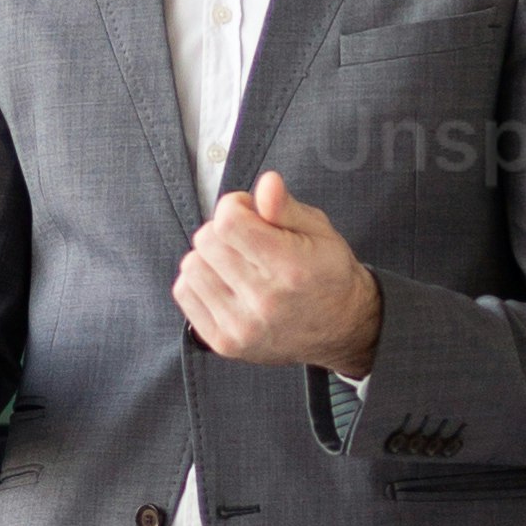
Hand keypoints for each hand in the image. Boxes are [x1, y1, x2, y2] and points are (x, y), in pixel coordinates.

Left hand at [175, 172, 382, 372]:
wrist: (340, 329)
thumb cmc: (328, 274)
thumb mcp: (319, 231)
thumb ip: (286, 207)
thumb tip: (266, 183)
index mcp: (290, 268)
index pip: (228, 221)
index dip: (235, 205)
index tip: (250, 211)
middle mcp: (264, 301)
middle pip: (206, 240)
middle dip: (223, 230)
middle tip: (247, 240)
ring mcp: (241, 326)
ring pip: (192, 266)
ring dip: (209, 256)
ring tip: (236, 262)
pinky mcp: (225, 342)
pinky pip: (185, 293)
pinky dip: (199, 280)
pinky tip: (224, 282)